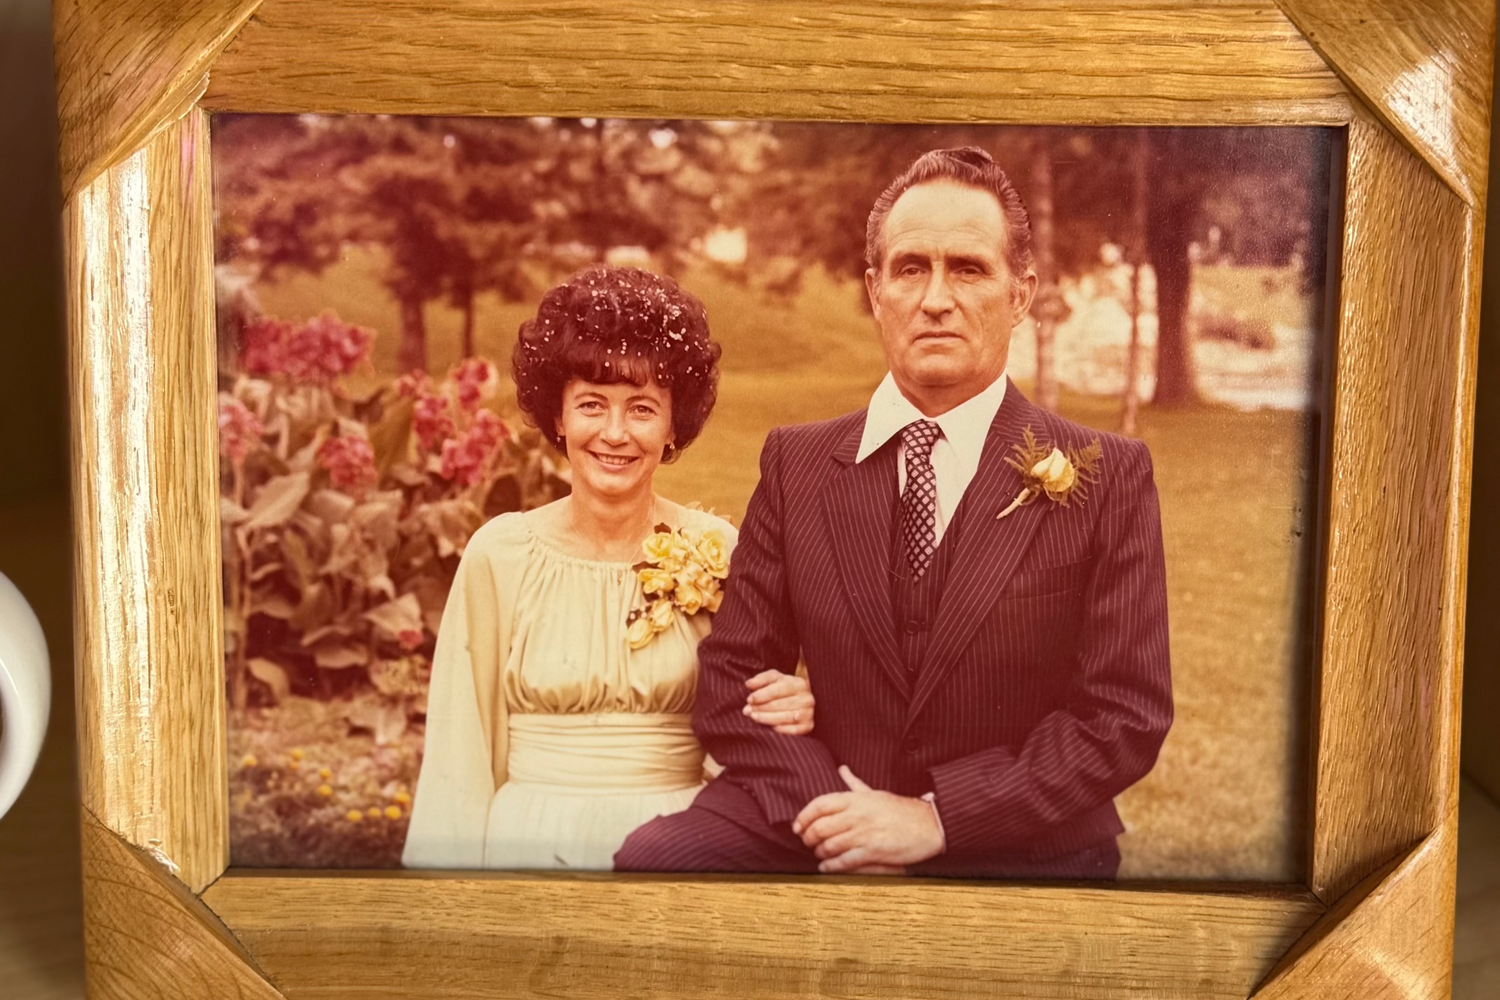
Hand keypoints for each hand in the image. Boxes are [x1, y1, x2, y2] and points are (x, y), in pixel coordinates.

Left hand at [742, 669, 813, 734]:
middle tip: (747, 711)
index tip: (749, 699)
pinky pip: (791, 730)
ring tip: (753, 717)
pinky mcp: (808, 726)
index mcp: (799, 684)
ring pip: (785, 717)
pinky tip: (768, 727)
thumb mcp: (774, 679)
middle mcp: (806, 698)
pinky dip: (778, 729)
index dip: (762, 695)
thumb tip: (749, 684)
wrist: (801, 700)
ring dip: (766, 718)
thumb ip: (761, 679)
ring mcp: (808, 713)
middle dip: (761, 708)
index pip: (778, 689)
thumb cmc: (784, 688)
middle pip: (780, 704)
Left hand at [792, 766, 943, 872]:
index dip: (803, 816)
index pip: (819, 804)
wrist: (928, 825)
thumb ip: (855, 784)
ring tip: (818, 854)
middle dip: (808, 837)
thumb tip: (841, 769)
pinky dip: (830, 866)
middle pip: (819, 827)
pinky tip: (825, 867)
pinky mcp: (872, 852)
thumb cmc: (901, 810)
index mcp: (856, 799)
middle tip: (807, 842)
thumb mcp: (875, 793)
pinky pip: (844, 861)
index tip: (797, 826)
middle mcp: (857, 815)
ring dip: (819, 852)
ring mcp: (864, 834)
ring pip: (829, 845)